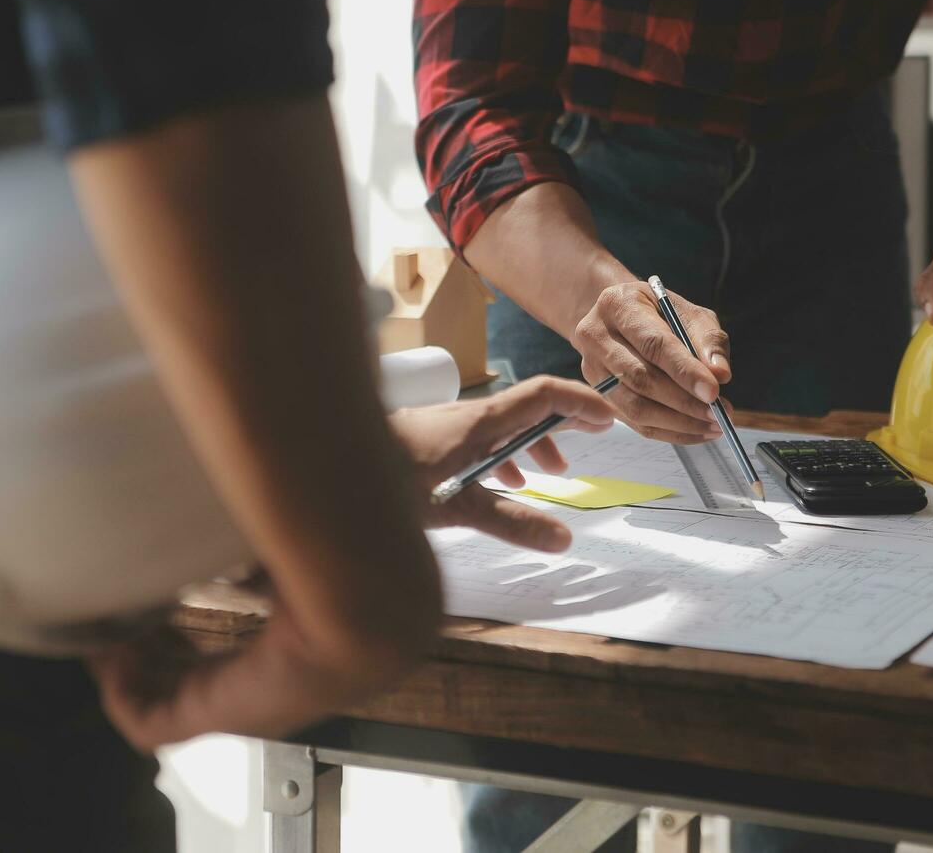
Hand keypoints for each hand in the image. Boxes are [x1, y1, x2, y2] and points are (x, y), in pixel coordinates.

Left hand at [390, 376, 616, 550]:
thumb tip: (564, 538)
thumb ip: (511, 522)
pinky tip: (501, 480)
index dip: (581, 401)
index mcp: (480, 421)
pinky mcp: (429, 438)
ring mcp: (446, 425)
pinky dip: (502, 453)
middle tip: (594, 436)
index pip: (544, 394)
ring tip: (550, 472)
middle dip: (563, 421)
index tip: (610, 417)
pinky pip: (480, 437)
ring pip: (502, 425)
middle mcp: (466, 415)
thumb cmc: (386, 479)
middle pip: (527, 407)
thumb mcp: (456, 506)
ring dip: (532, 442)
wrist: (323, 459)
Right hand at [572, 282, 730, 443]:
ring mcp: (592, 368)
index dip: (684, 371)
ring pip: (635, 407)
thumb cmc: (659, 314)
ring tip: (712, 425)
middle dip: (684, 402)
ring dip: (678, 422)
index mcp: (618, 305)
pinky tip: (696, 430)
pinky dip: (669, 431)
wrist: (623, 319)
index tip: (713, 392)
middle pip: (640, 378)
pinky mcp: (598, 394)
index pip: (653, 343)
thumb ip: (708, 340)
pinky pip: (634, 422)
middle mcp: (595, 336)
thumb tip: (720, 375)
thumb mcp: (688, 313)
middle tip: (718, 414)